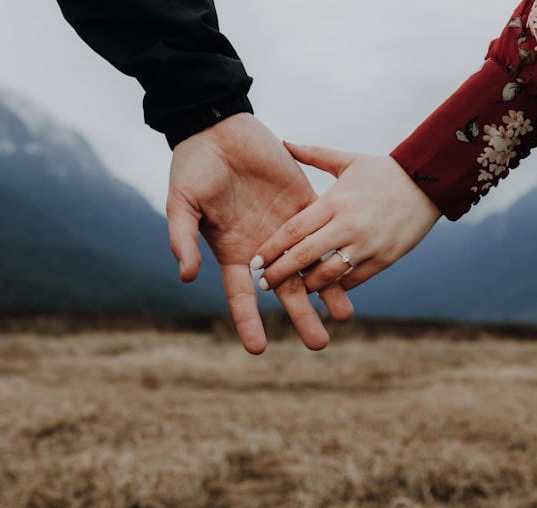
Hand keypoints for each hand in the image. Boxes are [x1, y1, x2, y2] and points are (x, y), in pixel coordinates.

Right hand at [166, 114, 352, 354]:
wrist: (219, 129)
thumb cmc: (193, 167)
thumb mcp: (181, 204)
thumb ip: (184, 239)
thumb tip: (187, 276)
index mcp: (233, 252)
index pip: (243, 296)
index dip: (249, 322)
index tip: (258, 349)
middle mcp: (263, 248)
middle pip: (286, 291)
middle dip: (302, 316)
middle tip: (319, 343)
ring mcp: (287, 228)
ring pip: (312, 266)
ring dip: (328, 290)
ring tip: (345, 316)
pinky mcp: (306, 204)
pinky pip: (325, 232)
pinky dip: (338, 250)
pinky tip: (355, 268)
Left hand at [250, 143, 440, 294]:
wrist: (429, 182)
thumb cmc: (383, 171)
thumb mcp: (347, 160)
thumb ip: (313, 154)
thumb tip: (283, 143)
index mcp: (335, 201)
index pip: (294, 230)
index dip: (272, 248)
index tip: (256, 261)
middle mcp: (348, 225)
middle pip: (305, 256)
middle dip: (281, 273)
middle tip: (264, 284)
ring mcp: (367, 244)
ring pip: (329, 274)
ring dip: (308, 285)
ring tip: (295, 289)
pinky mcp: (385, 258)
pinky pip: (354, 279)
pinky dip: (337, 286)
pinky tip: (325, 289)